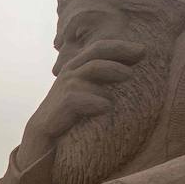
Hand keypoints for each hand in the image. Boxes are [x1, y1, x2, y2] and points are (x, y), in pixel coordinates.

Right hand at [19, 39, 145, 165]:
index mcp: (76, 68)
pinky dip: (99, 101)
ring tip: (129, 75)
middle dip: (121, 50)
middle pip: (97, 52)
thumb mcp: (84, 95)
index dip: (121, 46)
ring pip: (93, 68)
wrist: (41, 137)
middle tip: (142, 54)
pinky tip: (107, 108)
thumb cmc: (67, 116)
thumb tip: (129, 74)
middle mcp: (70, 72)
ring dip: (114, 69)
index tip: (143, 50)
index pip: (99, 48)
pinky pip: (85, 97)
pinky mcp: (63, 102)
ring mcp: (65, 86)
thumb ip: (99, 83)